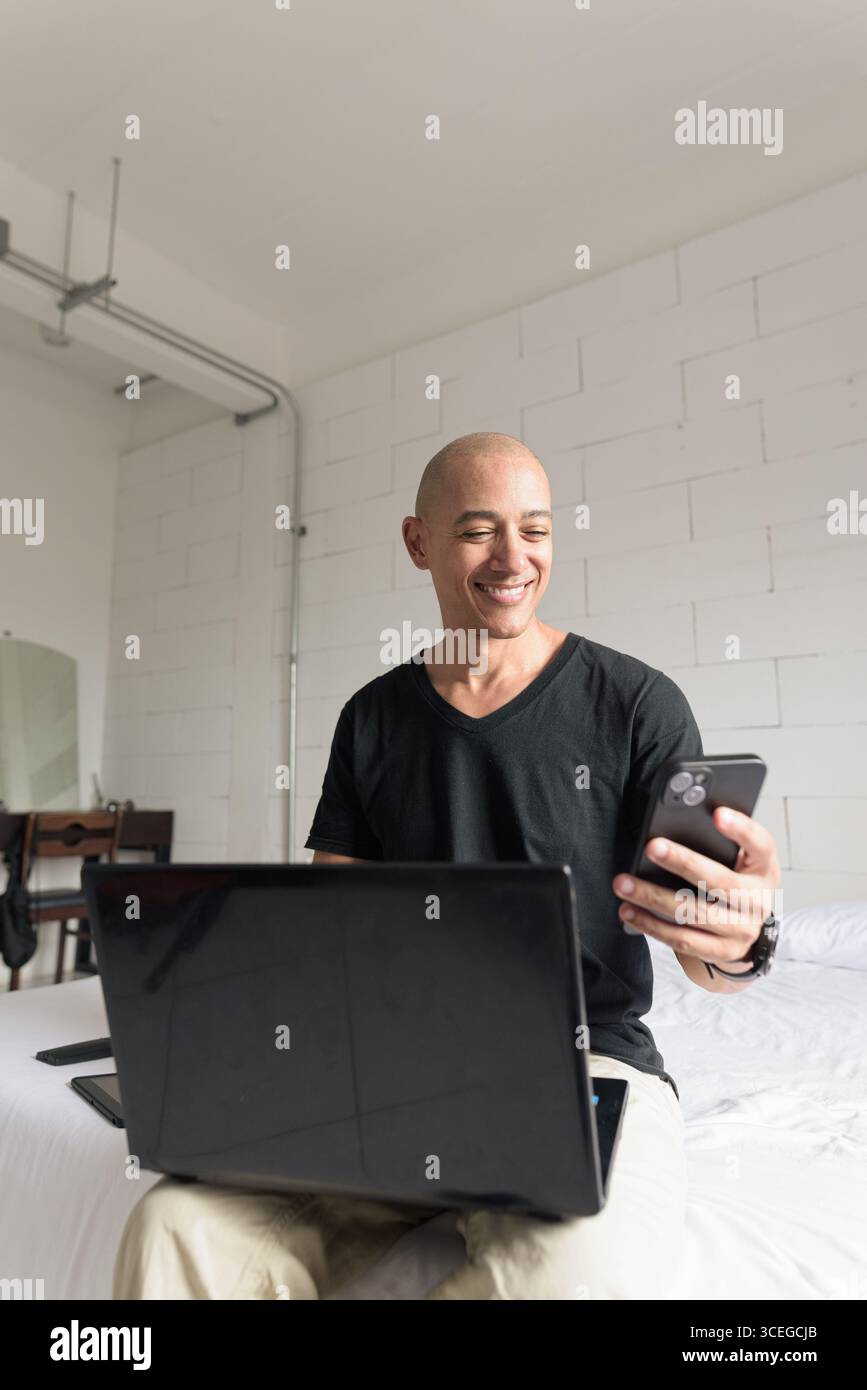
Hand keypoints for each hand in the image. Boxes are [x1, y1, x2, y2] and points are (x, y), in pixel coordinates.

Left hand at [612, 807, 780, 970]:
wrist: (751, 934)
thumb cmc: (736, 886)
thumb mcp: (739, 863)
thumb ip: (717, 844)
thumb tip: (672, 825)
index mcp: (764, 869)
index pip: (760, 844)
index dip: (741, 829)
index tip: (718, 814)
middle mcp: (757, 900)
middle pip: (719, 880)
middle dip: (683, 862)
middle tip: (651, 847)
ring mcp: (742, 930)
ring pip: (694, 913)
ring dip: (653, 897)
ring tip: (623, 883)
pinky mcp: (722, 951)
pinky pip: (682, 940)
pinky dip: (651, 925)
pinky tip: (629, 911)